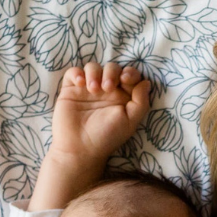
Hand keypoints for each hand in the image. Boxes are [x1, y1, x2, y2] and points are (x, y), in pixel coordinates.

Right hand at [27, 62, 151, 211]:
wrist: (79, 148)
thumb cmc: (107, 137)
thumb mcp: (130, 121)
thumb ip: (141, 101)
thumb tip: (146, 82)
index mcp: (123, 97)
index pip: (130, 75)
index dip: (130, 73)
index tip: (125, 80)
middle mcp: (106, 91)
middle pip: (112, 68)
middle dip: (112, 72)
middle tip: (107, 88)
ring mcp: (88, 89)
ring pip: (93, 67)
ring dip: (94, 73)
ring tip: (93, 89)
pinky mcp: (71, 90)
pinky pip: (74, 72)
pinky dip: (77, 73)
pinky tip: (80, 84)